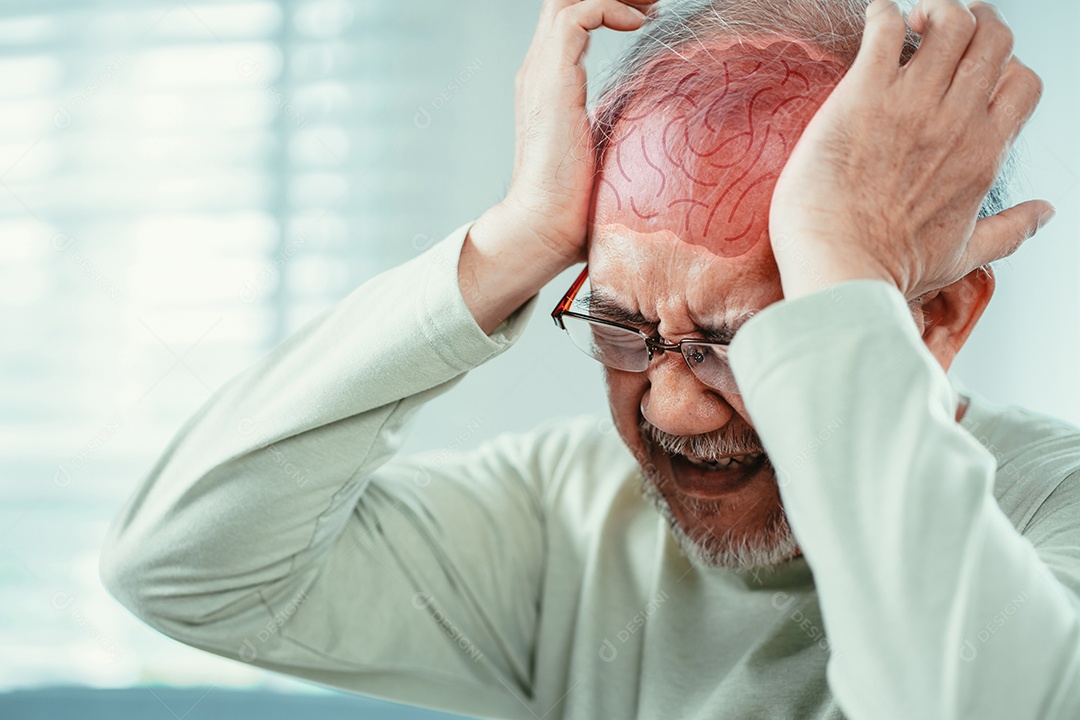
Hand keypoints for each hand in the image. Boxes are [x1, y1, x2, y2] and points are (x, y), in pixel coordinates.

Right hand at [497, 0, 654, 264]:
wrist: (544, 227)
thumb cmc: (575, 205)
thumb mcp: (602, 150)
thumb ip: (615, 125)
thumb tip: (654, 127)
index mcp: (548, 84)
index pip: (571, 20)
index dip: (609, 4)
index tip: (648, 12)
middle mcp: (539, 71)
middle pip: (565, 0)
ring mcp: (541, 73)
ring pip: (567, 0)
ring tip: (652, 2)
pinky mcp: (552, 81)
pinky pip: (578, 17)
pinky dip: (610, 9)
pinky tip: (640, 25)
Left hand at [768, 0, 1052, 300]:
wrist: (841, 272)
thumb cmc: (891, 271)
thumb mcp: (962, 256)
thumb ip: (1009, 231)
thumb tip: (1047, 213)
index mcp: (984, 154)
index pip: (1022, 81)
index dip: (1002, 66)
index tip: (968, 73)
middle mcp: (957, 121)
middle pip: (992, 39)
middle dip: (972, 21)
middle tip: (937, 30)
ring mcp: (912, 103)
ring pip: (950, 22)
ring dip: (933, 11)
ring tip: (908, 24)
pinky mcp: (863, 95)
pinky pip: (885, 28)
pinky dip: (882, 14)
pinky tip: (874, 21)